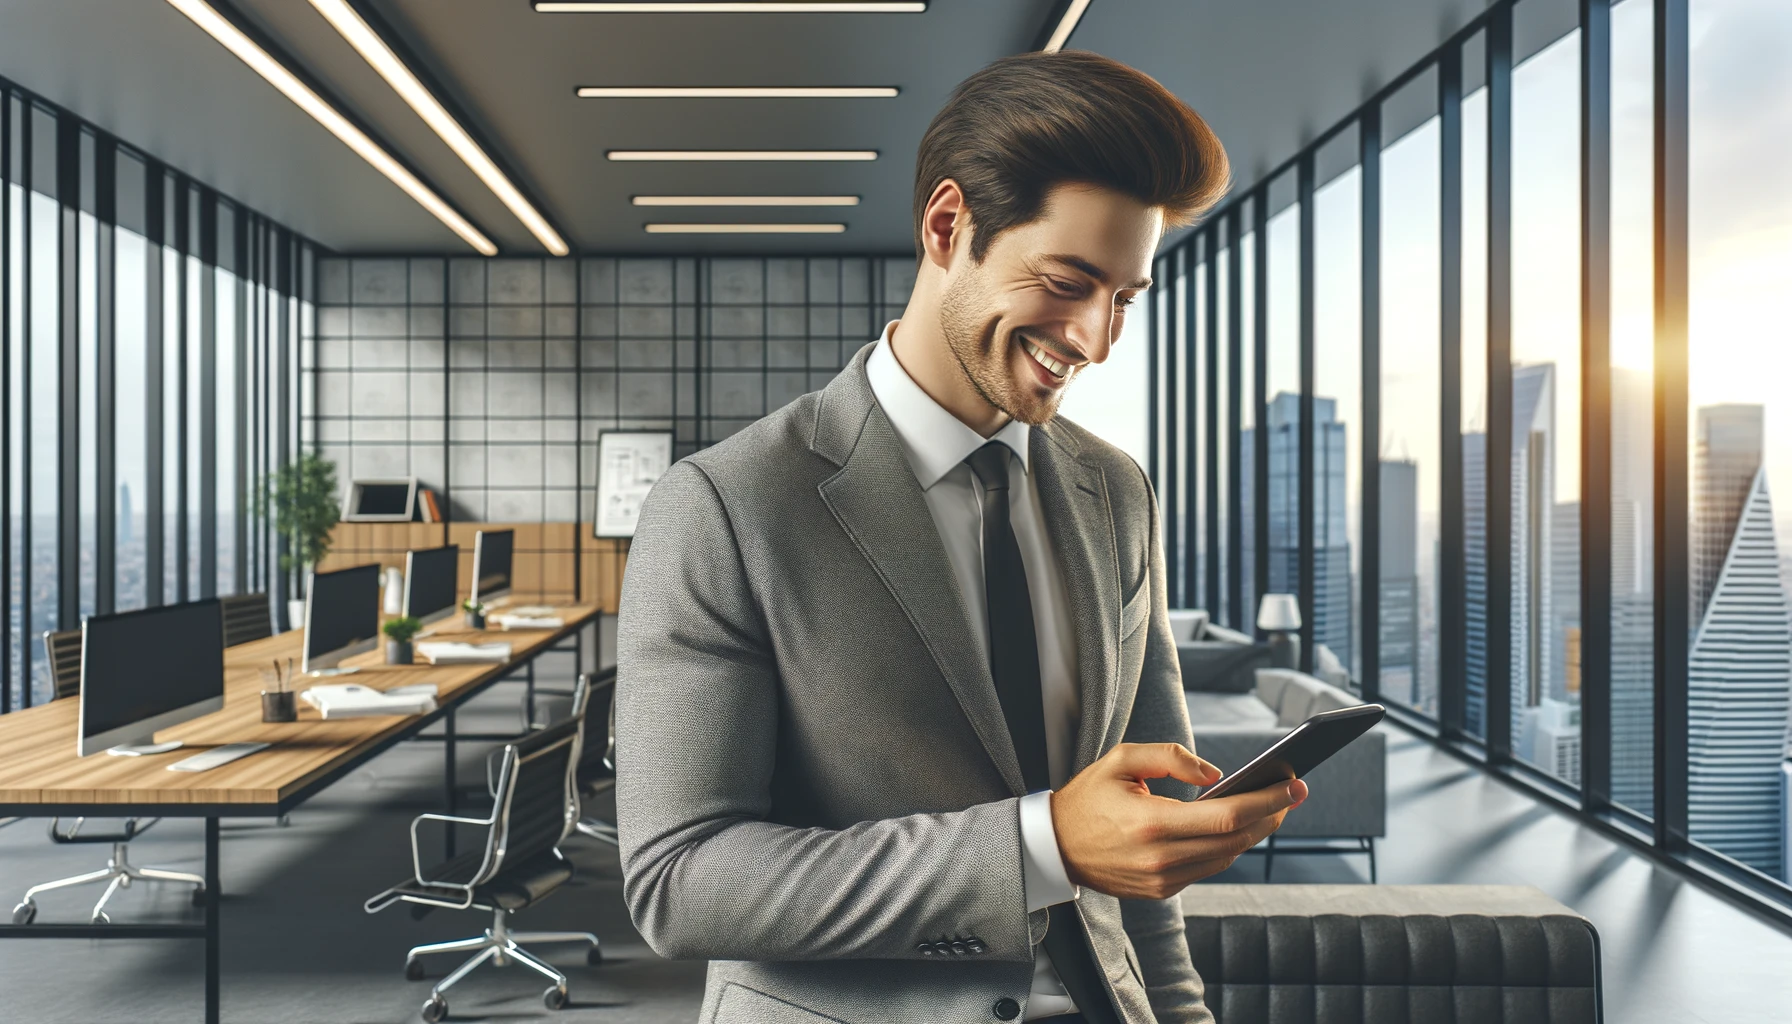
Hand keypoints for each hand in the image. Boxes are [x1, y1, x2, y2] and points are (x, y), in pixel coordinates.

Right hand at [1049, 742, 1307, 898]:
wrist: (1053, 847)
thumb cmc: (1087, 798)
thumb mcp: (1121, 760)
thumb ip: (1171, 757)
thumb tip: (1217, 775)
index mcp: (1152, 822)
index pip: (1227, 815)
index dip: (1267, 801)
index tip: (1293, 785)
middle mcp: (1161, 858)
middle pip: (1236, 839)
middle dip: (1271, 815)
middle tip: (1292, 792)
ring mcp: (1162, 880)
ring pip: (1226, 857)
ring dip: (1253, 832)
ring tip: (1270, 808)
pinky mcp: (1161, 891)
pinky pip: (1206, 868)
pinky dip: (1227, 846)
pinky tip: (1237, 827)